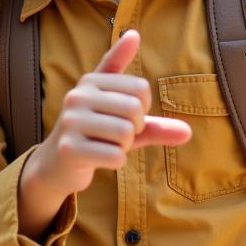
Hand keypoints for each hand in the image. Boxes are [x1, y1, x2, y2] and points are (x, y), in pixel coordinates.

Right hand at [19, 31, 190, 234]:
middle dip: (135, 128)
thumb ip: (155, 124)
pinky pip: (115, 155)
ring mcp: (71, 121)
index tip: (125, 116)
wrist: (57, 165)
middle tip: (117, 135)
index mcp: (91, 81)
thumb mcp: (124, 125)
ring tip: (107, 145)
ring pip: (125, 132)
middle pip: (134, 108)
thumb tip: (188, 132)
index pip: (139, 87)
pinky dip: (116, 161)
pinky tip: (100, 159)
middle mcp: (78, 96)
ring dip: (125, 146)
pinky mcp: (70, 148)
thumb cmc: (97, 138)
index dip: (143, 108)